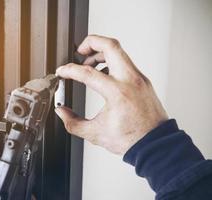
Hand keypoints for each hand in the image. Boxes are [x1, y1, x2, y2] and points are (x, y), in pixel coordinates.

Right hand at [55, 35, 167, 154]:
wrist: (155, 144)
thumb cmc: (131, 140)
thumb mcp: (95, 133)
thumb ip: (73, 123)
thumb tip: (61, 112)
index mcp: (117, 93)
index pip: (88, 73)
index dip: (70, 70)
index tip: (62, 72)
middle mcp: (130, 80)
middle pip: (110, 46)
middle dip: (91, 42)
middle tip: (80, 52)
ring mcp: (139, 78)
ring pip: (119, 51)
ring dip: (101, 53)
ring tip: (90, 64)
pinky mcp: (143, 81)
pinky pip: (125, 62)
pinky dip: (112, 62)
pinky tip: (103, 74)